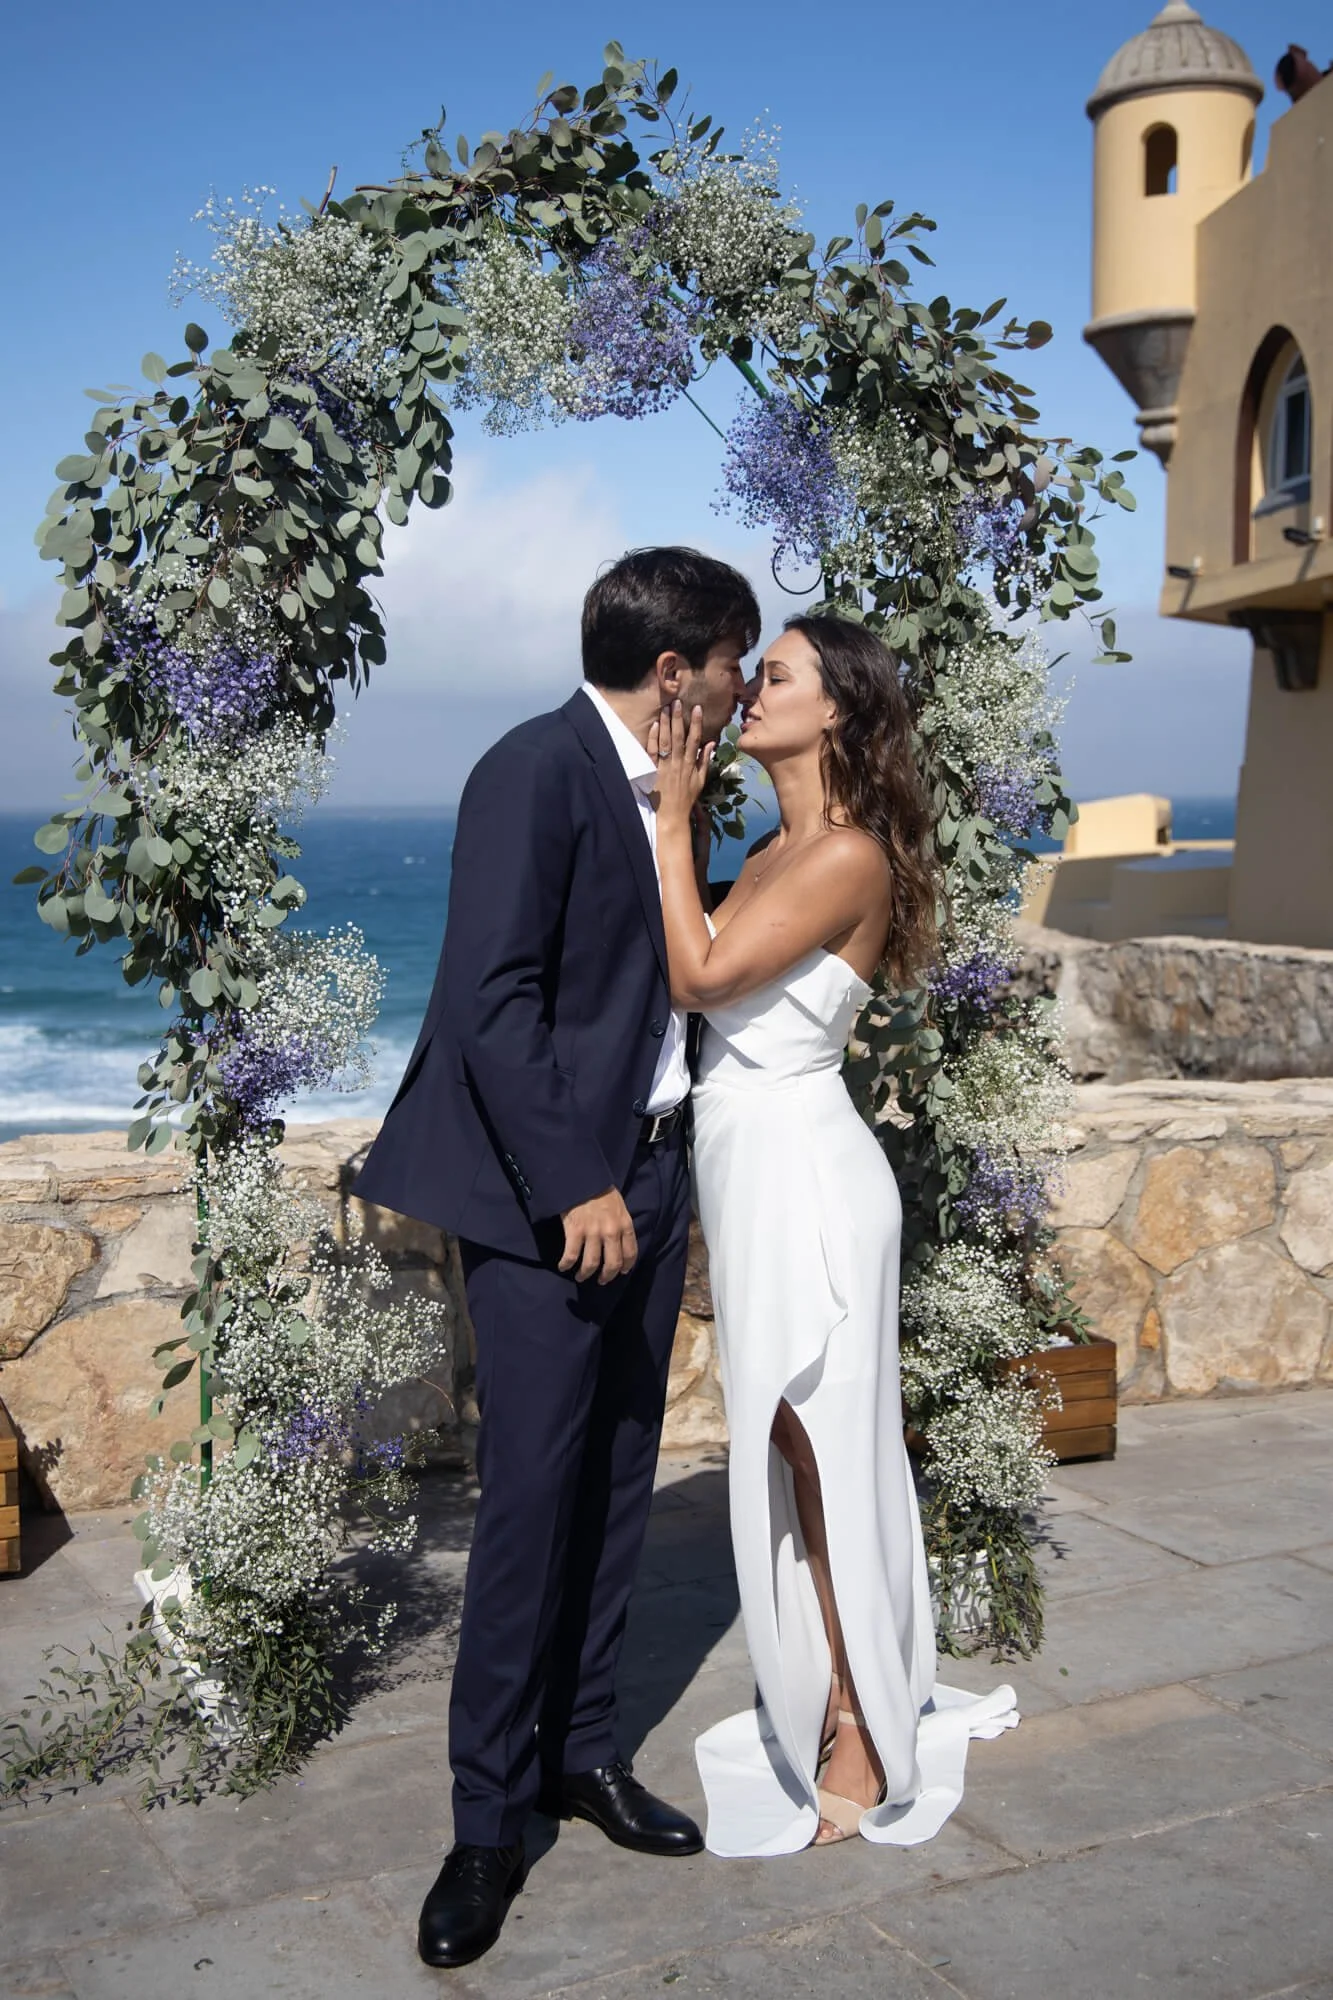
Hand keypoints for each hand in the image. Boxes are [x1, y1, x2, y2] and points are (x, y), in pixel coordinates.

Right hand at [559, 1187, 637, 1284]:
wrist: (582, 1178)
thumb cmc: (601, 1190)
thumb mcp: (619, 1206)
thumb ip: (621, 1224)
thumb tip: (619, 1242)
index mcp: (625, 1224)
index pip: (630, 1253)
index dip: (625, 1266)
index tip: (620, 1272)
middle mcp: (611, 1232)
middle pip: (612, 1263)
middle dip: (606, 1276)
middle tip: (601, 1280)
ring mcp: (593, 1233)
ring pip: (591, 1263)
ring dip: (585, 1274)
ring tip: (581, 1277)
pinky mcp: (575, 1231)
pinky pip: (571, 1255)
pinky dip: (566, 1264)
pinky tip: (563, 1267)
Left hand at [648, 700, 715, 829]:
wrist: (672, 815)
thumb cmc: (686, 798)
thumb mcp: (700, 780)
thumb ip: (705, 760)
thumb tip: (712, 742)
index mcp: (690, 764)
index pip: (695, 739)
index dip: (696, 723)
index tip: (697, 708)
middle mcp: (678, 763)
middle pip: (679, 737)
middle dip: (678, 718)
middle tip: (678, 702)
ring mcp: (665, 766)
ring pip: (666, 742)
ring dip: (666, 724)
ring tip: (666, 708)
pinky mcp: (653, 771)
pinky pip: (653, 753)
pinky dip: (653, 739)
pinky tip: (655, 726)